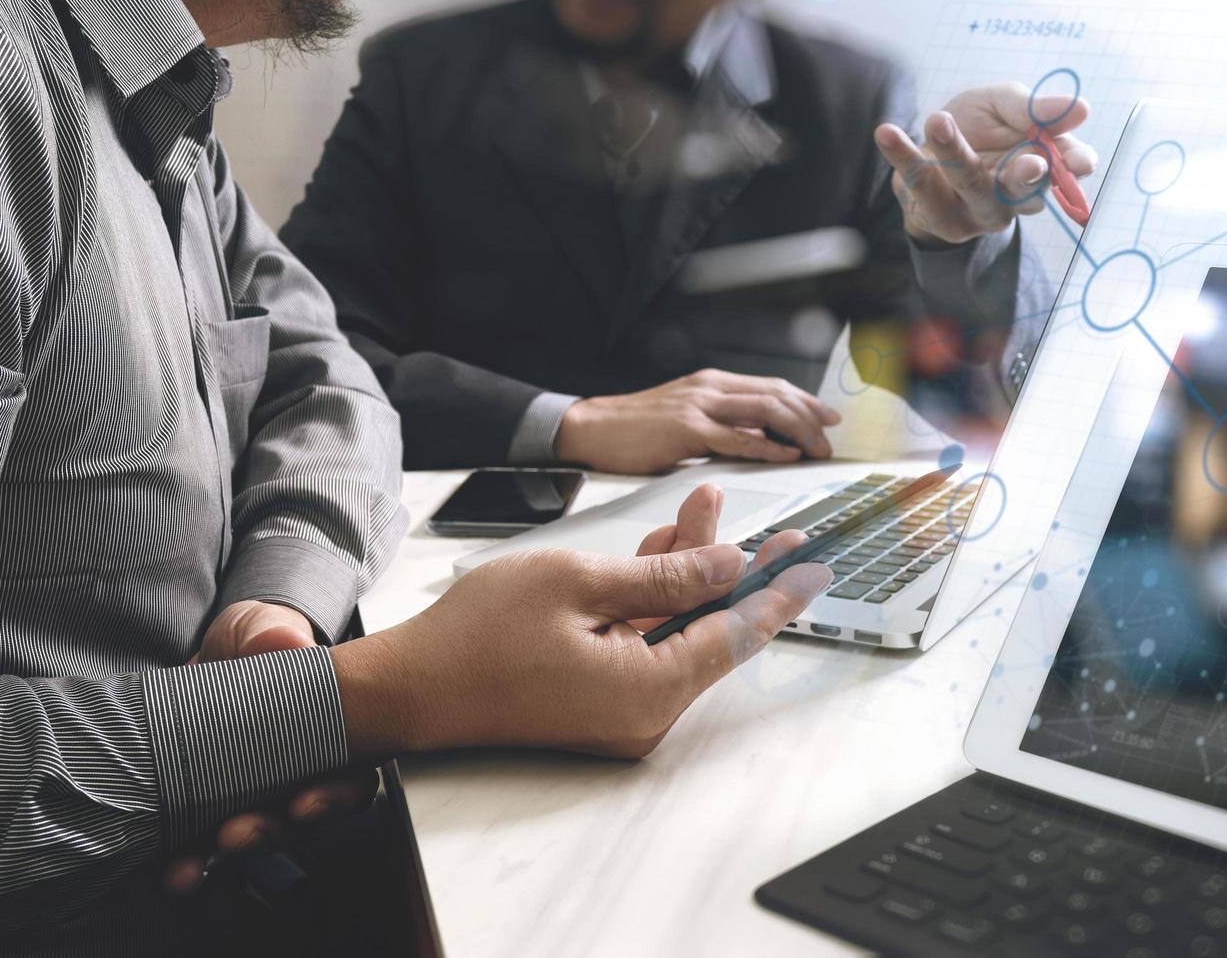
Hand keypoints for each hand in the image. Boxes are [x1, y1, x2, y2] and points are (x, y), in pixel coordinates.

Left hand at [163, 601, 378, 894]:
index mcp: (333, 733)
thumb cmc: (252, 642)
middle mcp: (306, 771)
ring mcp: (262, 792)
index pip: (352, 777)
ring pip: (261, 836)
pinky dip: (195, 862)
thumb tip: (289, 644)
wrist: (207, 658)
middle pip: (306, 819)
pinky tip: (176, 870)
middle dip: (273, 832)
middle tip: (237, 834)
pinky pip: (213, 844)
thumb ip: (272, 632)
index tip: (304, 804)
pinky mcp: (218, 806)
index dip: (334, 798)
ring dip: (229, 851)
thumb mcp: (261, 626)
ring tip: (195, 860)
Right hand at [333, 484, 833, 758]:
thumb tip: (728, 566)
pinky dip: (651, 601)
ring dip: (684, 575)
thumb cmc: (479, 636)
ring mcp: (621, 713)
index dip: (779, 591)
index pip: (738, 634)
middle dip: (726, 566)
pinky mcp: (599, 703)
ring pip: (675, 632)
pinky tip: (658, 552)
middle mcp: (645, 714)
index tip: (814, 562)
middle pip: (708, 630)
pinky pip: (643, 646)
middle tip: (768, 526)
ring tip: (699, 511)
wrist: (411, 687)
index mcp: (649, 692)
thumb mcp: (579, 582)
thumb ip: (665, 577)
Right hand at [553, 368, 841, 473]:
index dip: (806, 401)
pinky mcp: (687, 431)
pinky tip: (786, 456)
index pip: (771, 386)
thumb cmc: (635, 429)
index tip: (828, 418)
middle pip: (776, 395)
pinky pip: (738, 439)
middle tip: (830, 439)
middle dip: (810, 417)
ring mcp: (700, 407)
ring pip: (765, 411)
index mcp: (712, 383)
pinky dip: (768, 447)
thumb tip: (759, 440)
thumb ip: (721, 424)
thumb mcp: (685, 418)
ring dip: (798, 431)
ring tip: (816, 450)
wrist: (592, 427)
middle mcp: (710, 388)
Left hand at [874, 82, 1095, 244]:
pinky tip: (886, 131)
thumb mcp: (1002, 104)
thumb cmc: (975, 126)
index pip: (1068, 169)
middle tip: (1032, 162)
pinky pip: (921, 184)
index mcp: (1042, 164)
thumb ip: (1032, 107)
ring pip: (971, 184)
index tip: (1080, 161)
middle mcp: (1015, 195)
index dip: (1076, 163)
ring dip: (955, 153)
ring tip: (938, 120)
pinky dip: (903, 156)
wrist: (927, 152)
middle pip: (1026, 189)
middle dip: (1029, 175)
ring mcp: (978, 210)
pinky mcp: (941, 216)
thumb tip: (1078, 108)